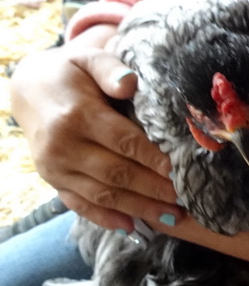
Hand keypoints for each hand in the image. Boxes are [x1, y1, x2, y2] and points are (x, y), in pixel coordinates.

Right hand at [10, 35, 181, 231]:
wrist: (26, 89)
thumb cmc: (70, 72)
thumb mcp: (88, 59)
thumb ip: (111, 69)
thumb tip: (130, 84)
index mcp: (77, 116)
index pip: (123, 141)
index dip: (153, 158)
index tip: (180, 170)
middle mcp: (63, 146)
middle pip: (116, 174)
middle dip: (153, 189)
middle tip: (185, 199)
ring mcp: (55, 168)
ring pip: (102, 195)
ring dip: (138, 209)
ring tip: (171, 217)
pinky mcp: (52, 180)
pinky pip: (80, 204)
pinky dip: (105, 218)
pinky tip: (132, 226)